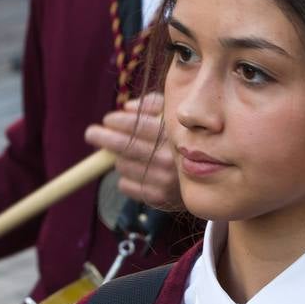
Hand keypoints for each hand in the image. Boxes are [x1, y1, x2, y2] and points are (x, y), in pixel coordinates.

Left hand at [84, 93, 180, 209]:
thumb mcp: (177, 116)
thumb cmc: (188, 139)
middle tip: (91, 133)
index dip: (117, 121)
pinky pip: (125, 185)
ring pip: (122, 166)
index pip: (136, 126)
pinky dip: (125, 178)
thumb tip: (127, 108)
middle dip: (102, 137)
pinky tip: (139, 172)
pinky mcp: (159, 199)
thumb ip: (154, 104)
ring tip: (130, 155)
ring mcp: (164, 181)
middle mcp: (170, 160)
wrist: (212, 178)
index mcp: (174, 136)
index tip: (108, 119)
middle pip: (123, 147)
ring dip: (119, 159)